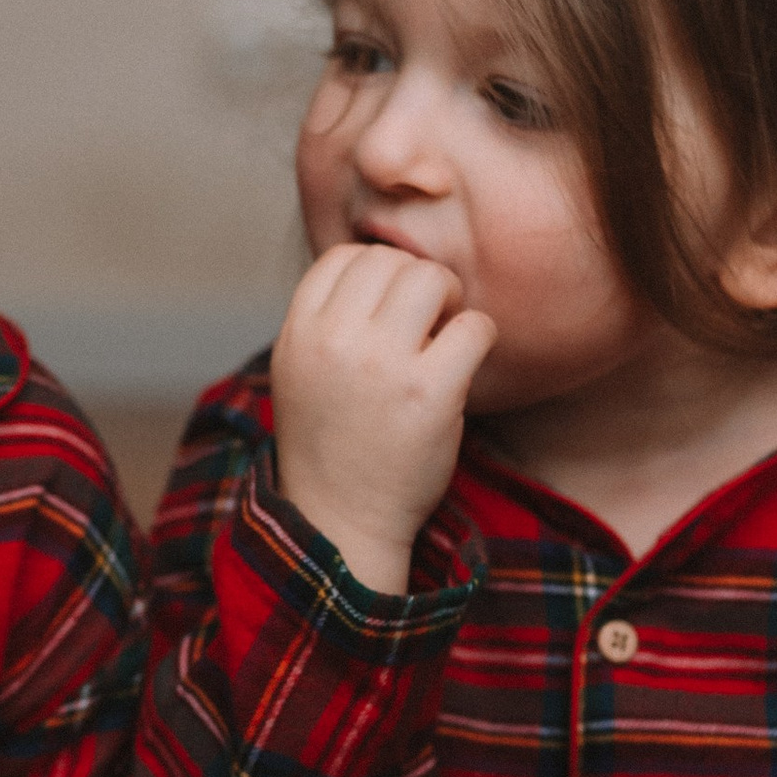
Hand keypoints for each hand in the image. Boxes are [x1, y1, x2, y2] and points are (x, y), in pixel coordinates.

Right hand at [271, 242, 498, 593]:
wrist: (341, 519)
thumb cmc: (331, 440)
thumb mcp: (301, 370)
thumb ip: (327, 317)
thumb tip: (382, 262)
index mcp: (299, 332)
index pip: (345, 257)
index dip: (377, 274)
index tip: (388, 310)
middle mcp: (335, 342)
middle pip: (392, 261)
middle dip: (418, 284)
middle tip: (426, 324)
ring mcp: (383, 366)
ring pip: (433, 279)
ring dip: (449, 302)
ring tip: (443, 338)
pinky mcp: (430, 393)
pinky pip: (474, 326)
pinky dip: (478, 340)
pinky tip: (464, 367)